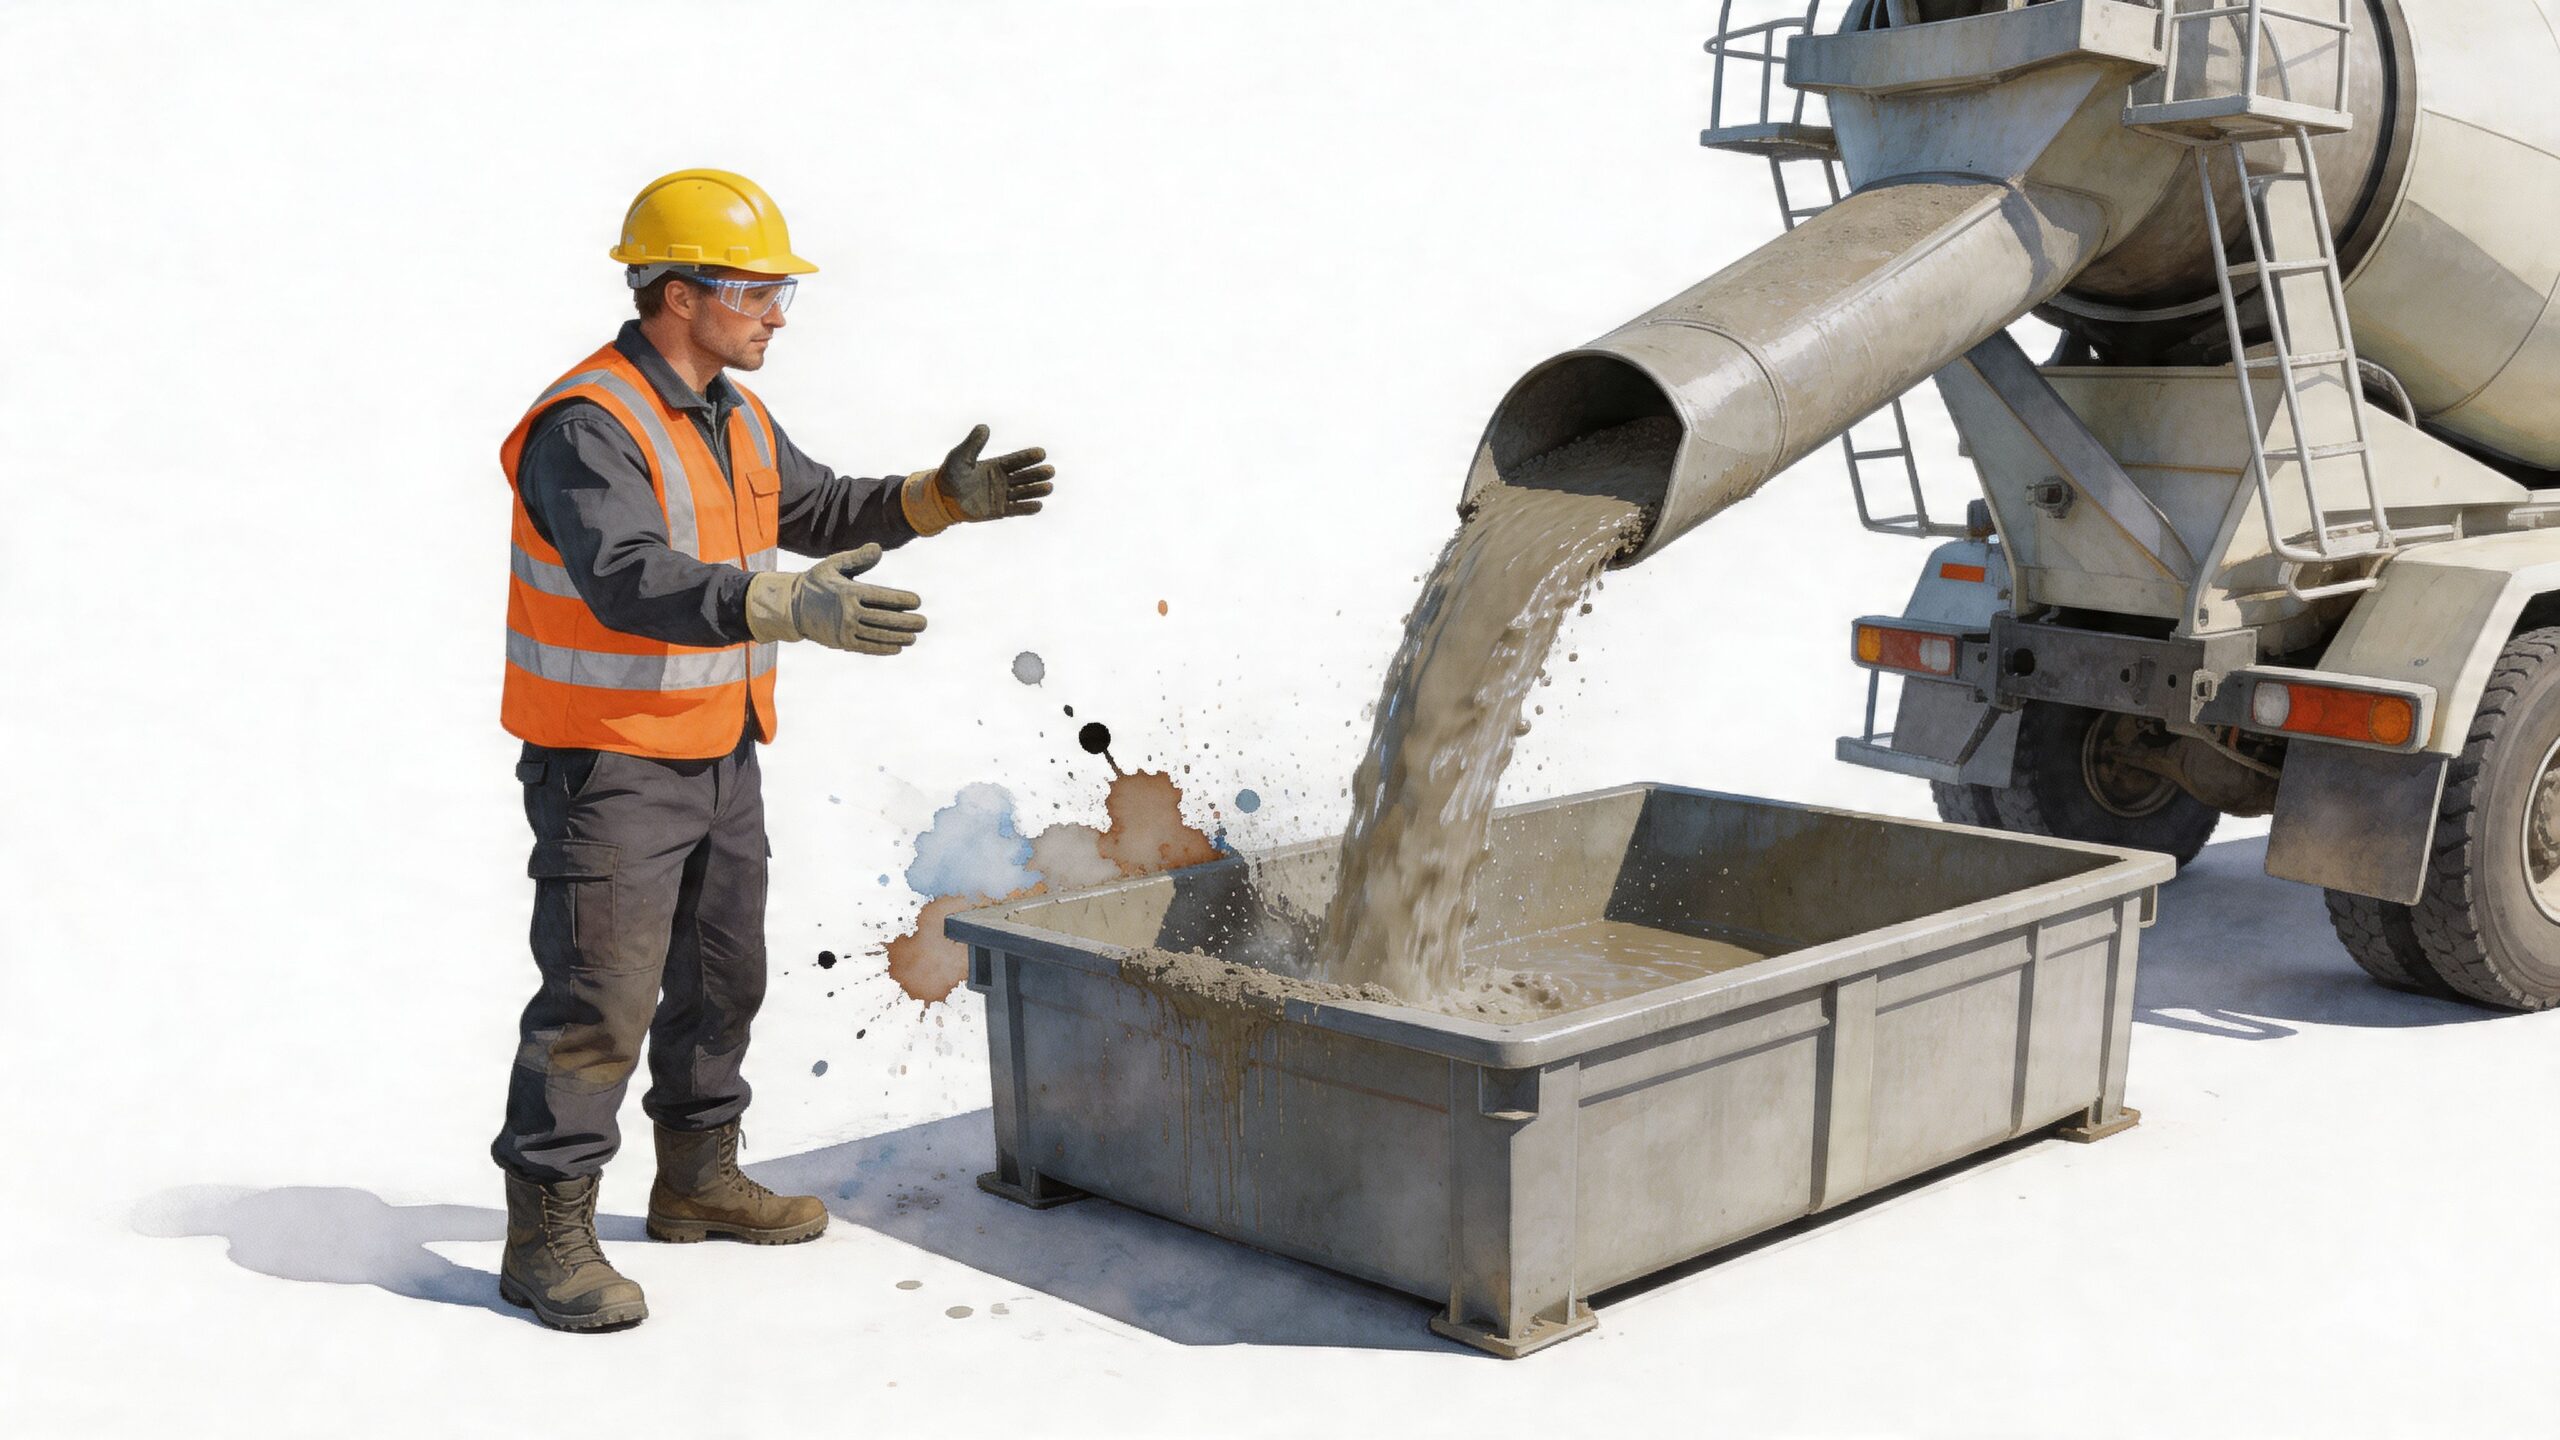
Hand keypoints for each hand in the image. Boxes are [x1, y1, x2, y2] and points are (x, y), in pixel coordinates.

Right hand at [743, 545, 925, 655]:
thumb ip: (857, 558)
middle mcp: (848, 612)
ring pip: (877, 635)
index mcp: (848, 592)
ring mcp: (844, 629)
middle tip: (923, 623)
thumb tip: (878, 549)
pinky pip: (866, 647)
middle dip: (906, 622)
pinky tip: (897, 648)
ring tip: (914, 637)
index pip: (882, 597)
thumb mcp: (833, 565)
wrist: (791, 607)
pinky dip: (883, 648)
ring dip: (898, 637)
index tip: (917, 601)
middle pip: (883, 618)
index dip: (902, 600)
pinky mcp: (841, 642)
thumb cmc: (817, 582)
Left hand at [932, 423, 1053, 521]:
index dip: (1029, 457)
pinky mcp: (998, 511)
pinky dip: (1027, 508)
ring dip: (1036, 490)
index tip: (1041, 453)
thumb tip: (984, 427)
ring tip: (1049, 487)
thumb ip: (973, 443)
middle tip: (1050, 471)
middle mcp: (1002, 480)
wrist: (941, 499)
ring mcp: (1002, 496)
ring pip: (1023, 492)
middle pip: (1024, 476)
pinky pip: (1016, 509)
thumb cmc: (950, 475)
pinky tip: (1038, 505)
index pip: (1016, 461)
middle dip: (1037, 474)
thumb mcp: (960, 456)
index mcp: (996, 466)